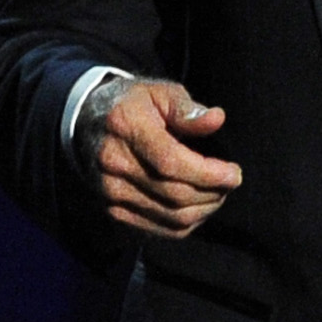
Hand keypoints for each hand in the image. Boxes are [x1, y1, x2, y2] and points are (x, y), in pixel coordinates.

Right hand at [77, 78, 242, 239]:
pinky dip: (186, 224)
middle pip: (174, 194)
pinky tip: (199, 207)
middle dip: (212, 193)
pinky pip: (159, 229)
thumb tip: (216, 119)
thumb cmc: (133, 105)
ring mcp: (110, 191)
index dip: (208, 174)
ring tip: (217, 194)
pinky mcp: (113, 210)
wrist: (88, 122)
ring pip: (171, 216)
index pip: (171, 162)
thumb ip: (187, 109)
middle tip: (230, 182)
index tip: (234, 174)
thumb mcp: (160, 93)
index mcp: (125, 127)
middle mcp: (113, 163)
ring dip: (204, 210)